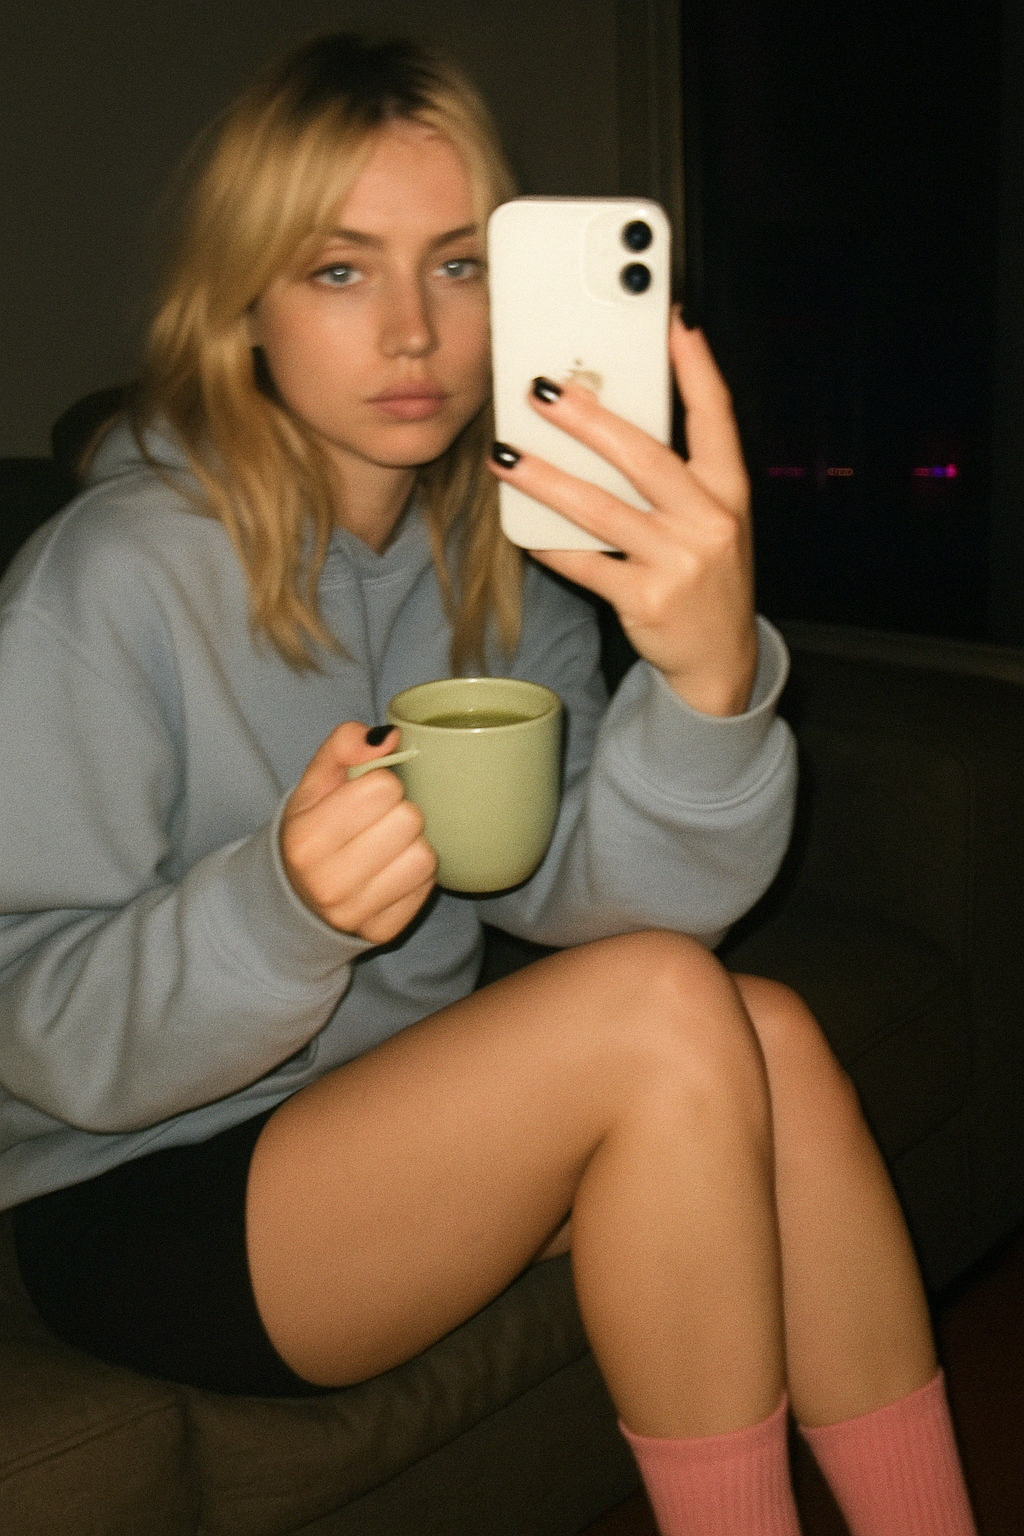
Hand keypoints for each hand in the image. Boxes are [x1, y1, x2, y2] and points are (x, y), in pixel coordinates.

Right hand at [280, 723, 436, 943]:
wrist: (294, 897)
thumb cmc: (311, 829)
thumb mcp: (314, 783)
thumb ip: (343, 745)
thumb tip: (389, 738)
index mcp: (306, 839)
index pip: (382, 787)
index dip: (381, 783)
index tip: (366, 795)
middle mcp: (329, 882)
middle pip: (409, 820)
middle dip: (399, 811)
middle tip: (379, 820)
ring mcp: (356, 913)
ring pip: (425, 856)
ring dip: (412, 843)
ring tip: (389, 844)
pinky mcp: (383, 932)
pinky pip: (427, 886)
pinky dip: (416, 873)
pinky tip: (392, 870)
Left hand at [488, 316, 757, 715]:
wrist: (720, 658)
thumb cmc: (706, 576)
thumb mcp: (712, 520)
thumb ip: (678, 475)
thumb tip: (614, 422)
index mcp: (729, 492)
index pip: (716, 416)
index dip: (696, 366)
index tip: (671, 320)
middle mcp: (709, 522)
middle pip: (644, 457)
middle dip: (589, 419)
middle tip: (541, 390)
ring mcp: (678, 563)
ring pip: (602, 510)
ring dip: (548, 479)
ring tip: (506, 456)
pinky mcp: (646, 601)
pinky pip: (585, 565)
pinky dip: (550, 543)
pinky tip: (520, 523)